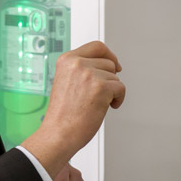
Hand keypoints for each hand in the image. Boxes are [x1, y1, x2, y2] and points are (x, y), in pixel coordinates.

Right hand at [21, 41, 125, 175]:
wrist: (59, 133)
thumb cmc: (62, 114)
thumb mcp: (66, 81)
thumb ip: (81, 69)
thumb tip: (106, 66)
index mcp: (66, 60)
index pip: (96, 46)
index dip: (109, 55)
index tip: (115, 64)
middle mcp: (77, 63)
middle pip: (108, 62)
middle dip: (109, 78)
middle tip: (100, 94)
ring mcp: (89, 74)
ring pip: (115, 77)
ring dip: (112, 91)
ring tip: (97, 103)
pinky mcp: (101, 87)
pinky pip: (121, 88)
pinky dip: (118, 99)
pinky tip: (106, 107)